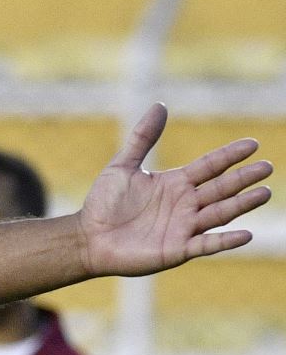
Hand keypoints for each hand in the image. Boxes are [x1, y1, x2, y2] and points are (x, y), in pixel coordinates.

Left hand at [78, 103, 270, 276]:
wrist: (87, 238)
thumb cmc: (103, 204)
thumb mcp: (122, 166)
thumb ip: (142, 138)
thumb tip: (160, 105)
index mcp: (176, 183)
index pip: (210, 166)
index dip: (229, 155)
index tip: (252, 144)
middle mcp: (186, 204)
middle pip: (221, 188)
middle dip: (243, 178)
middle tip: (266, 168)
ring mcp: (184, 227)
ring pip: (220, 213)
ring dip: (241, 204)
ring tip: (264, 192)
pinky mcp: (177, 250)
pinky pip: (206, 245)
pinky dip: (225, 241)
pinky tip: (246, 234)